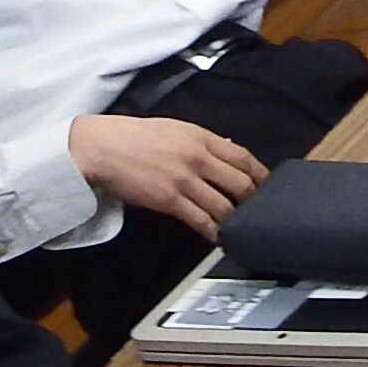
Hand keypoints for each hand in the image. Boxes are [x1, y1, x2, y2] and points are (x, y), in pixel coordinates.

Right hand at [69, 111, 268, 232]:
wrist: (101, 147)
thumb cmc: (132, 137)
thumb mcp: (174, 129)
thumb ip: (202, 140)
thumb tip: (228, 147)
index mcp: (201, 136)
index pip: (243, 157)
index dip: (261, 174)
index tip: (267, 186)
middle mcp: (198, 157)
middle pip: (241, 183)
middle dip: (253, 200)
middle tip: (257, 211)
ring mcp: (185, 179)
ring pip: (225, 205)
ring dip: (235, 220)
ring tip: (239, 228)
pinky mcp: (170, 199)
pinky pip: (201, 219)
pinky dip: (213, 231)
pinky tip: (218, 238)